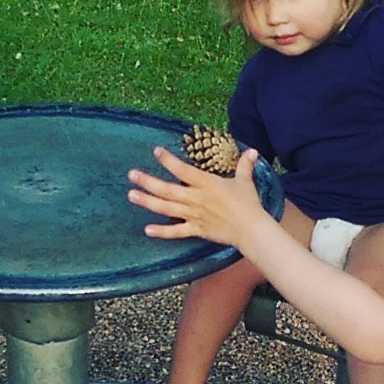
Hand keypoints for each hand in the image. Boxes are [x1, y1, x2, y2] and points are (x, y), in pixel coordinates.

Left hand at [128, 145, 265, 248]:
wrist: (251, 230)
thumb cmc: (248, 204)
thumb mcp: (245, 181)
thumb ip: (244, 165)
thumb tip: (252, 151)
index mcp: (206, 184)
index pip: (183, 170)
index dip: (168, 161)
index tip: (156, 151)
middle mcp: (195, 199)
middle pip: (167, 190)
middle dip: (148, 182)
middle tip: (131, 174)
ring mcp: (193, 215)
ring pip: (166, 208)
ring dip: (147, 202)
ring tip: (131, 195)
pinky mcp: (196, 230)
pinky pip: (176, 232)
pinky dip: (162, 232)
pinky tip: (147, 230)